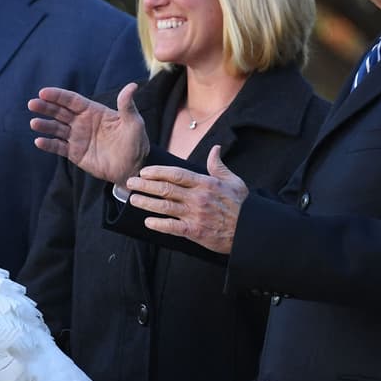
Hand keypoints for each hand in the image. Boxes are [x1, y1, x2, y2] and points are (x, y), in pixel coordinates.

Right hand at [29, 83, 149, 185]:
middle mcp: (82, 122)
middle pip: (60, 112)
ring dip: (44, 125)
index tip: (43, 92)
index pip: (72, 100)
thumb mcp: (134, 123)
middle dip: (46, 107)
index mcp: (93, 111)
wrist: (132, 168)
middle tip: (32, 104)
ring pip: (56, 128)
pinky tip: (39, 141)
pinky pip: (59, 147)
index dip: (58, 96)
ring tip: (34, 123)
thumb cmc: (135, 143)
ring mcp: (77, 137)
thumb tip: (131, 86)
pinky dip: (49, 144)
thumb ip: (127, 106)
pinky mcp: (75, 153)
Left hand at [124, 145, 246, 254]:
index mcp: (205, 183)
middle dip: (145, 185)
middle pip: (165, 189)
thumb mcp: (234, 181)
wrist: (250, 230)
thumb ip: (218, 166)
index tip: (144, 171)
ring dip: (146, 203)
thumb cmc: (242, 205)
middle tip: (130, 182)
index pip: (176, 174)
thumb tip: (215, 149)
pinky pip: (172, 227)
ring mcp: (195, 215)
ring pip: (164, 207)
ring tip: (133, 199)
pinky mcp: (195, 232)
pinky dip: (159, 224)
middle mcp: (197, 198)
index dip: (157, 172)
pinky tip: (147, 221)